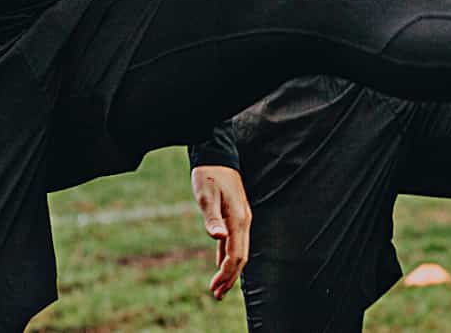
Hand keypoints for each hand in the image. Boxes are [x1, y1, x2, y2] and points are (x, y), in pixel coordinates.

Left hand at [191, 165, 251, 299]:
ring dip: (229, 270)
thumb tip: (218, 237)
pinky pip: (234, 242)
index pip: (237, 255)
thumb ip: (213, 218)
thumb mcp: (206, 195)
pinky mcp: (235, 216)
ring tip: (218, 287)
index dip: (227, 274)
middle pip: (241, 257)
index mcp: (238, 219)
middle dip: (230, 278)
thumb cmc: (209, 175)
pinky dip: (227, 256)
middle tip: (216, 294)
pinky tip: (220, 264)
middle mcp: (244, 221)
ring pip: (239, 251)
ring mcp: (241, 219)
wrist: (216, 155)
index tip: (214, 287)